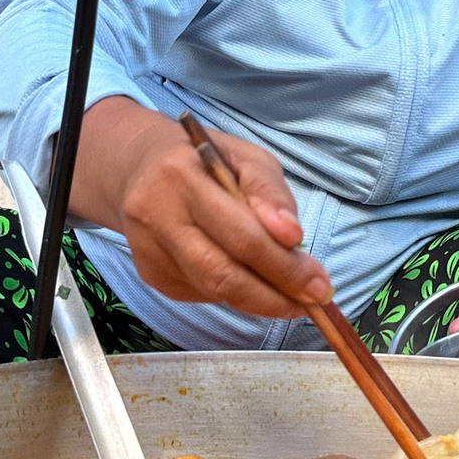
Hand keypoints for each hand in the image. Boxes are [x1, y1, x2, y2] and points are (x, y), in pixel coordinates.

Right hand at [71, 98, 330, 318]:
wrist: (139, 168)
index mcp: (182, 177)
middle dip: (275, 294)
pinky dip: (233, 293)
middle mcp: (156, 215)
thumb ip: (270, 193)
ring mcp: (148, 250)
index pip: (240, 234)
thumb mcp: (245, 158)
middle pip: (222, 272)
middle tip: (312, 300)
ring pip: (213, 290)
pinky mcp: (149, 273)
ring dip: (260, 301)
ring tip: (292, 298)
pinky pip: (201, 293)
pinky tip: (248, 279)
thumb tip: (292, 238)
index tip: (319, 283)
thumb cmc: (204, 160)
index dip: (283, 265)